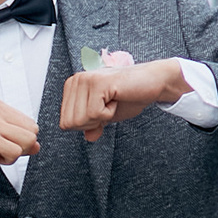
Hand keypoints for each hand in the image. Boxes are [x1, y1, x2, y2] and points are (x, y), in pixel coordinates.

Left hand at [59, 58, 188, 141]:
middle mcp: (76, 81)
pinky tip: (116, 99)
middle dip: (92, 123)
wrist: (152, 83)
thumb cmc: (130, 96)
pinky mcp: (97, 83)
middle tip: (108, 108)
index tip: (102, 111)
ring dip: (101, 118)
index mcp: (72, 87)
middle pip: (70, 123)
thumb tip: (88, 137)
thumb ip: (93, 126)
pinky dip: (109, 113)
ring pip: (80, 120)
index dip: (86, 126)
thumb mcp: (106, 116)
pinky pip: (94, 113)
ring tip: (112, 102)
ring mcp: (85, 80)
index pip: (65, 123)